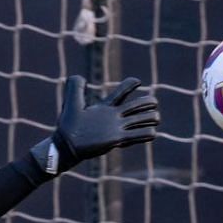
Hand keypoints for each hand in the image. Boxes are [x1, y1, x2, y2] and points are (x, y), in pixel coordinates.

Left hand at [30, 75, 159, 174]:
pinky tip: (149, 133)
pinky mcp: (117, 139)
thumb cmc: (68, 126)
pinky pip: (138, 136)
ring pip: (141, 120)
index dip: (130, 84)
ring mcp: (117, 128)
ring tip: (155, 118)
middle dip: (148, 103)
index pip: (122, 93)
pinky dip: (146, 133)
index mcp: (106, 107)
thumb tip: (80, 76)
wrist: (67, 146)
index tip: (137, 81)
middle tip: (152, 103)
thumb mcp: (72, 103)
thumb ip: (75, 87)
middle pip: (137, 106)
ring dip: (151, 118)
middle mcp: (114, 117)